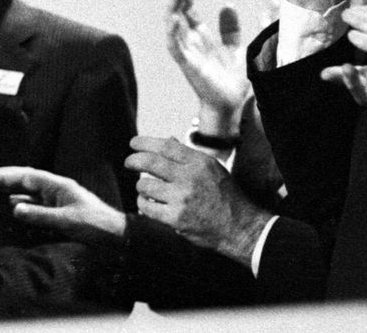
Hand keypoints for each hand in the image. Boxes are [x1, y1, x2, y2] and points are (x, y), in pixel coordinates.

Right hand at [0, 166, 124, 245]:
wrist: (117, 236)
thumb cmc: (96, 226)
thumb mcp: (67, 221)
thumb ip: (40, 215)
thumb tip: (13, 207)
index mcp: (59, 186)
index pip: (26, 177)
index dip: (5, 175)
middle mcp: (57, 189)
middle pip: (25, 180)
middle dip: (4, 177)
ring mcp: (58, 199)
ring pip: (29, 191)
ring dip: (10, 187)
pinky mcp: (60, 210)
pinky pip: (36, 202)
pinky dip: (22, 201)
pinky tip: (13, 201)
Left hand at [125, 136, 269, 266]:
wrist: (238, 226)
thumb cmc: (224, 195)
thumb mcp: (212, 168)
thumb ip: (187, 156)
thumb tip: (166, 140)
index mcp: (199, 163)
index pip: (165, 146)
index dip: (145, 143)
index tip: (133, 143)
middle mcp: (189, 178)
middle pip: (150, 162)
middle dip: (133, 160)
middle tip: (128, 162)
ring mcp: (181, 198)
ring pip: (144, 185)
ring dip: (141, 185)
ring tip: (145, 187)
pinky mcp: (175, 218)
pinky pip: (146, 206)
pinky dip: (143, 202)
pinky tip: (147, 202)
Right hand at [165, 0, 248, 128]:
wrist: (232, 105)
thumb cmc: (232, 81)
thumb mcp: (236, 48)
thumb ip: (231, 29)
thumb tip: (226, 4)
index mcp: (202, 39)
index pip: (189, 12)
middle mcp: (191, 44)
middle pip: (178, 15)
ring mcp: (187, 54)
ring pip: (173, 27)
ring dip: (173, 9)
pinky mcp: (188, 65)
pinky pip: (175, 46)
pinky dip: (172, 32)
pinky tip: (174, 18)